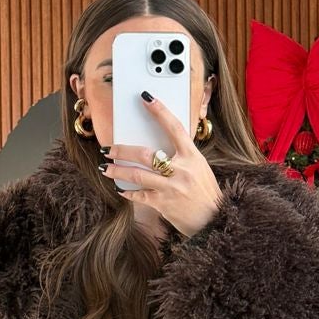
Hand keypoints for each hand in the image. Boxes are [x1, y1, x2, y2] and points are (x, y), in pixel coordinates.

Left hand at [99, 94, 223, 238]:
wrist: (213, 219)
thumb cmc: (205, 191)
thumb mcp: (200, 167)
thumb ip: (182, 155)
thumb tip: (159, 145)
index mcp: (192, 157)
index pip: (174, 127)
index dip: (160, 111)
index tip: (146, 98)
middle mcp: (181, 170)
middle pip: (146, 154)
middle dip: (123, 150)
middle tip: (108, 148)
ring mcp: (171, 188)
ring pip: (137, 175)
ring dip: (117, 171)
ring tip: (105, 167)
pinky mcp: (163, 204)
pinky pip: (139, 196)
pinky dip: (128, 192)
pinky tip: (120, 189)